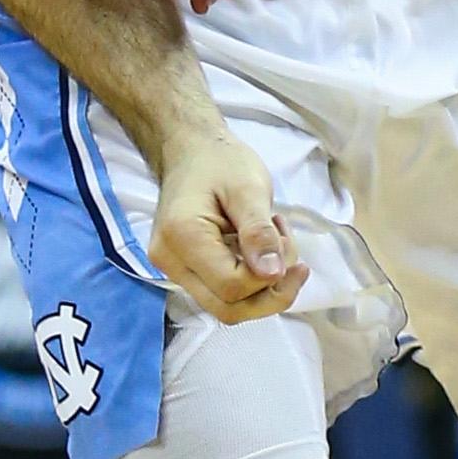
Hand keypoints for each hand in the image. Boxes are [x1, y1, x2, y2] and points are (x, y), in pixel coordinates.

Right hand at [146, 129, 307, 322]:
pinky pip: (222, 293)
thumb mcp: (248, 187)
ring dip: (263, 286)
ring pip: (227, 307)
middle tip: (288, 246)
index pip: (232, 286)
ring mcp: (173, 270)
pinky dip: (250, 280)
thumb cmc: (219, 161)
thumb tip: (273, 274)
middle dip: (270, 290)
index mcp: (181, 237)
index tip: (284, 235)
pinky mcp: (183, 271)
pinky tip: (259, 248)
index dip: (269, 275)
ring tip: (275, 242)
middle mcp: (169, 262)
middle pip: (228, 309)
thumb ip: (259, 232)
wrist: (191, 150)